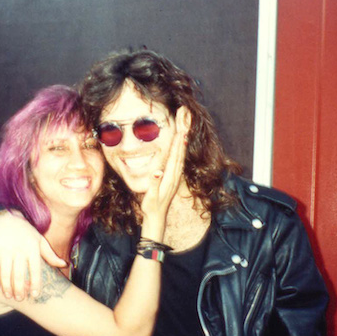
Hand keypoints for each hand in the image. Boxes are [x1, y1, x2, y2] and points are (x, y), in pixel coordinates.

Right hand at [0, 210, 66, 299]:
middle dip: (19, 289)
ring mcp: (6, 249)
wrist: (7, 218)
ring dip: (7, 287)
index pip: (35, 269)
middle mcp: (19, 249)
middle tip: (20, 299)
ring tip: (9, 296)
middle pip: (19, 274)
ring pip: (5, 273)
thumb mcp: (40, 241)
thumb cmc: (27, 233)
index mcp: (32, 248)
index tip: (34, 295)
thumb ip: (51, 255)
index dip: (35, 283)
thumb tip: (65, 265)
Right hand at [140, 106, 189, 235]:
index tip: (181, 125)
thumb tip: (156, 171)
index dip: (179, 139)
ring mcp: (175, 175)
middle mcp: (175, 174)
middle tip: (186, 115)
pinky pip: (178, 157)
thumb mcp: (150, 198)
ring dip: (183, 137)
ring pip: (181, 152)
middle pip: (181, 149)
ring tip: (184, 122)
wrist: (156, 220)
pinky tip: (180, 141)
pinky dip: (180, 146)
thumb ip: (154, 184)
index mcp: (170, 177)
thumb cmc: (151, 209)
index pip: (176, 154)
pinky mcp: (173, 176)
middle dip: (183, 131)